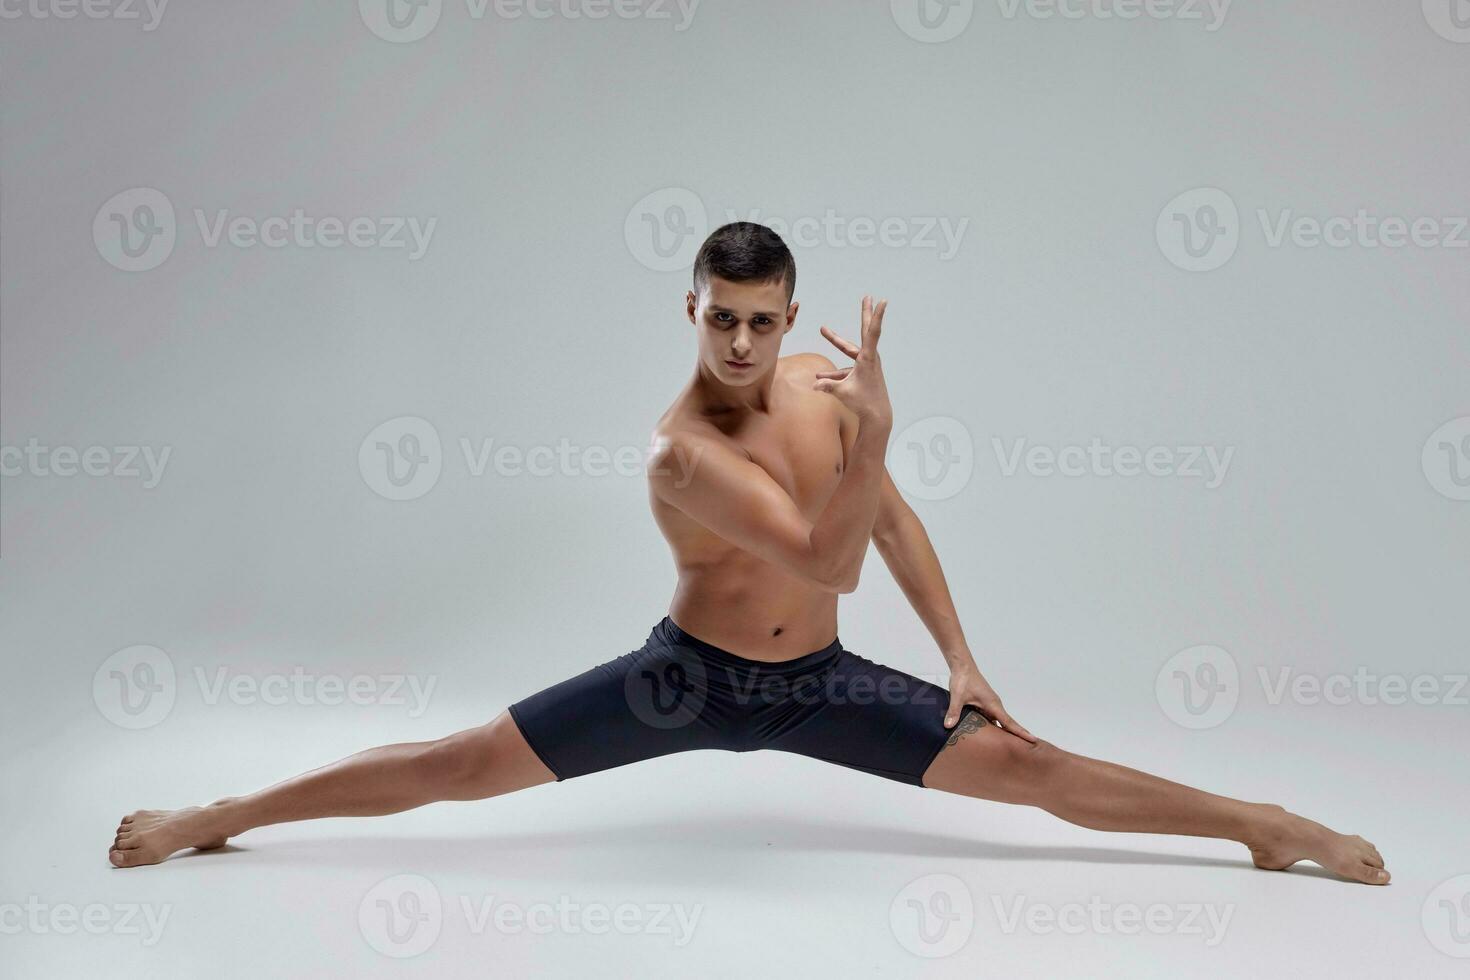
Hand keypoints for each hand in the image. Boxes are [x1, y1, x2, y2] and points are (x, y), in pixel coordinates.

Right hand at [814, 295, 891, 426]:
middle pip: (866, 331)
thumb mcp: (842, 393)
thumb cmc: (862, 402)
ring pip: (850, 349)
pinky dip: (835, 372)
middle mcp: (869, 358)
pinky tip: (820, 376)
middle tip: (867, 297)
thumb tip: (814, 385)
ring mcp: (867, 364)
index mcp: (867, 358)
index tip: (882, 301)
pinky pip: (847, 368)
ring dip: (837, 342)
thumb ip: (828, 386)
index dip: (876, 315)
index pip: (872, 332)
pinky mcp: (863, 372)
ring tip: (823, 330)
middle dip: (865, 313)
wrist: (876, 416)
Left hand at [945, 659, 1035, 741]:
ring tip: (1008, 747)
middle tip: (1025, 750)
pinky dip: (991, 726)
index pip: (1009, 722)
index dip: (1020, 732)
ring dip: (1002, 732)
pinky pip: (990, 718)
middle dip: (1016, 736)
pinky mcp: (984, 704)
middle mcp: (994, 705)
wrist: (962, 667)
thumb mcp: (957, 697)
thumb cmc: (963, 679)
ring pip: (997, 721)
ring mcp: (990, 705)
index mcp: (992, 704)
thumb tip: (948, 726)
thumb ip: (954, 712)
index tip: (1032, 739)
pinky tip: (987, 735)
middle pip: (1007, 724)